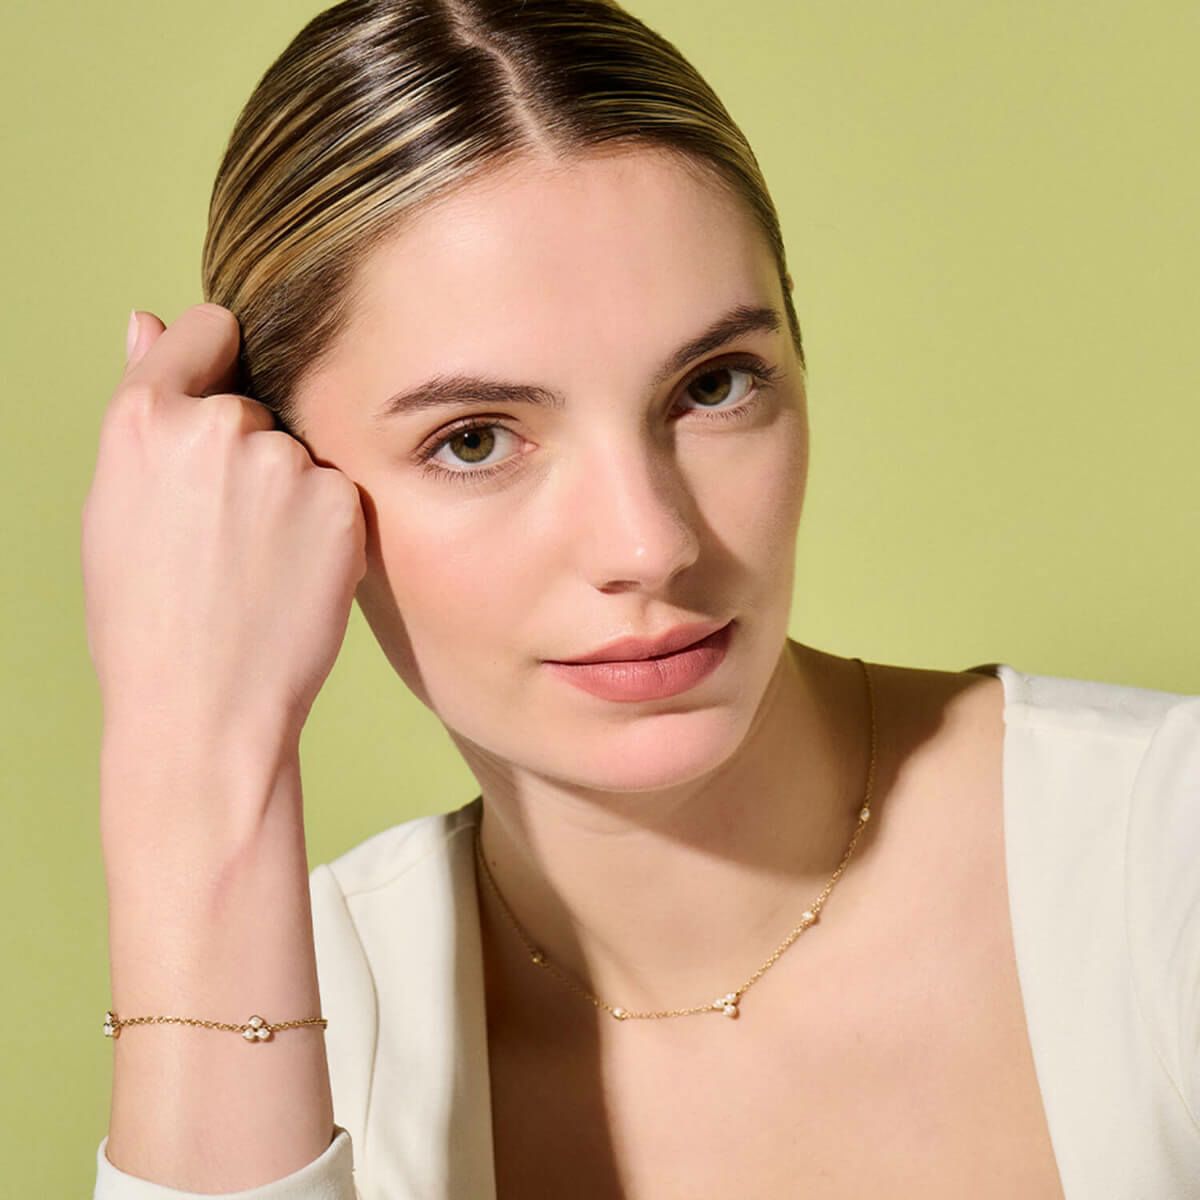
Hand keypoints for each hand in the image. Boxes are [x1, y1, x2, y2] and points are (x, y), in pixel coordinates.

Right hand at [81, 303, 366, 751]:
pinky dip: (324, 526)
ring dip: (287, 492)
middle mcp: (219, 424)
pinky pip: (336, 493)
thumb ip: (143, 407)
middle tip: (221, 534)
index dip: (215, 359)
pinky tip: (292, 576)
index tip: (220, 392)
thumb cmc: (143, 618)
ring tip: (254, 564)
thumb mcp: (114, 505)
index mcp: (145, 416)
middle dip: (245, 453)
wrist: (202, 704)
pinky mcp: (340, 501)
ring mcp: (286, 462)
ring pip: (297, 455)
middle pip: (253, 407)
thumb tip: (146, 322)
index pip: (206, 331)